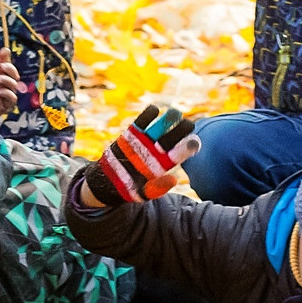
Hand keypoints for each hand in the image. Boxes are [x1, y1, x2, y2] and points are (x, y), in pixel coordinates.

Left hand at [0, 52, 22, 123]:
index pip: (3, 65)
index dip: (5, 58)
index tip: (5, 51)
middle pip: (12, 74)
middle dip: (10, 68)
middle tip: (2, 66)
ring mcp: (1, 95)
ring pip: (14, 85)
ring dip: (7, 79)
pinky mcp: (2, 106)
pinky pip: (12, 99)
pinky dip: (8, 93)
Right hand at [80, 102, 199, 208]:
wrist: (107, 180)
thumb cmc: (128, 188)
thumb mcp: (141, 193)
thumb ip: (157, 188)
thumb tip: (174, 180)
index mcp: (163, 164)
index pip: (179, 154)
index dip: (187, 147)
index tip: (194, 141)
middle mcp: (157, 150)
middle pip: (173, 137)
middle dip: (182, 129)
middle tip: (189, 124)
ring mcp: (145, 140)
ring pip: (161, 126)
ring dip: (169, 119)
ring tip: (174, 113)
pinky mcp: (132, 133)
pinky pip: (142, 121)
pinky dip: (149, 114)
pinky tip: (154, 110)